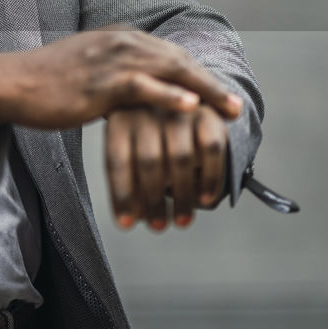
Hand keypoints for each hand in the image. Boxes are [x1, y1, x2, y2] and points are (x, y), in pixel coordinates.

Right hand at [0, 25, 241, 130]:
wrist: (12, 82)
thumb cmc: (46, 83)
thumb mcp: (88, 71)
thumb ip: (116, 78)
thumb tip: (135, 97)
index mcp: (119, 37)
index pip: (170, 53)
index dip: (198, 73)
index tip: (219, 94)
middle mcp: (121, 41)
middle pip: (178, 59)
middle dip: (210, 83)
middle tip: (235, 105)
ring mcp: (111, 60)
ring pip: (169, 70)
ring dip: (203, 90)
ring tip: (227, 108)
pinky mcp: (100, 83)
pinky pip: (142, 87)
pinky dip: (169, 94)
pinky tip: (190, 105)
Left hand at [105, 104, 228, 230]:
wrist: (180, 101)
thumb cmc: (149, 136)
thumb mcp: (130, 151)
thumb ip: (128, 181)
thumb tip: (130, 219)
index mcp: (120, 118)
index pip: (117, 161)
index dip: (121, 196)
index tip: (126, 225)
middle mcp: (148, 109)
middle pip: (150, 161)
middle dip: (153, 200)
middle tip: (157, 227)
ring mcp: (179, 110)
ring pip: (181, 158)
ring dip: (182, 196)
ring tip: (181, 221)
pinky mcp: (208, 114)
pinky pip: (211, 150)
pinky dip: (209, 179)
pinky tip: (205, 199)